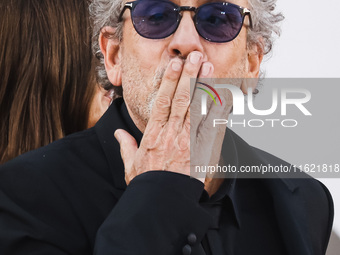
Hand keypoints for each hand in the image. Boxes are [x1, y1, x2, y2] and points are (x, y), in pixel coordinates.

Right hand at [115, 51, 231, 186]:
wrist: (163, 201)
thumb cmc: (148, 183)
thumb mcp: (130, 164)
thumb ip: (125, 145)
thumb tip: (117, 132)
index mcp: (153, 134)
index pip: (162, 102)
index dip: (168, 81)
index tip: (173, 65)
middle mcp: (171, 133)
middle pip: (180, 99)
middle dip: (187, 76)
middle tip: (194, 57)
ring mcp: (187, 141)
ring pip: (196, 108)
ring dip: (203, 86)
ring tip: (208, 67)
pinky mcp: (202, 150)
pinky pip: (212, 127)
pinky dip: (219, 110)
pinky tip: (225, 95)